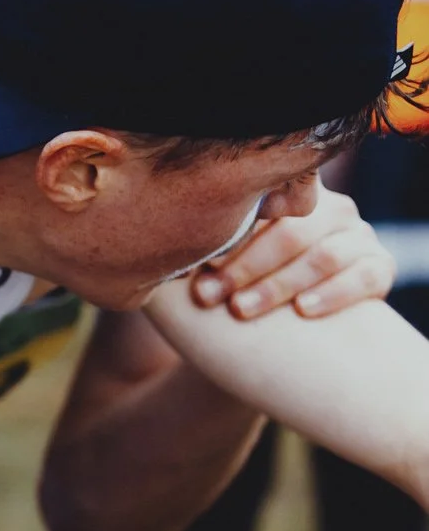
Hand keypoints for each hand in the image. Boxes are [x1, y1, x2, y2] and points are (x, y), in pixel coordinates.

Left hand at [192, 185, 393, 319]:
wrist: (275, 337)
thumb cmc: (234, 290)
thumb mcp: (214, 262)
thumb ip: (196, 242)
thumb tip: (152, 245)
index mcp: (287, 193)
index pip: (261, 203)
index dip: (230, 234)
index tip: (197, 263)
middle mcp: (327, 207)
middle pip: (288, 231)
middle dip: (244, 266)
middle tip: (206, 295)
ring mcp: (356, 235)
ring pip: (321, 254)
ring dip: (277, 285)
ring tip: (240, 310)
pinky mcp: (378, 266)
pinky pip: (364, 276)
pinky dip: (333, 293)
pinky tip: (303, 311)